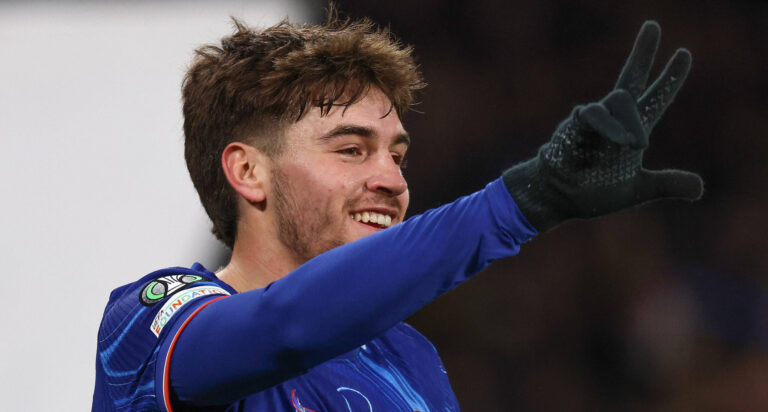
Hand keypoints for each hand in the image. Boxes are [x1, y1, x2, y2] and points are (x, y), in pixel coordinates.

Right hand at [502, 21, 703, 231]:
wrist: (561, 199)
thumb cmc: (594, 191)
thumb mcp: (639, 190)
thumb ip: (668, 184)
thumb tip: (699, 189)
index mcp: (632, 129)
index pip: (654, 97)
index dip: (669, 77)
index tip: (684, 54)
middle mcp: (614, 119)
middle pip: (630, 78)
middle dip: (642, 52)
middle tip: (653, 25)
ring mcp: (593, 120)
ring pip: (619, 101)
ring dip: (630, 123)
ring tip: (636, 146)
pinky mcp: (574, 127)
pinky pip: (593, 116)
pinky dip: (609, 127)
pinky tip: (620, 140)